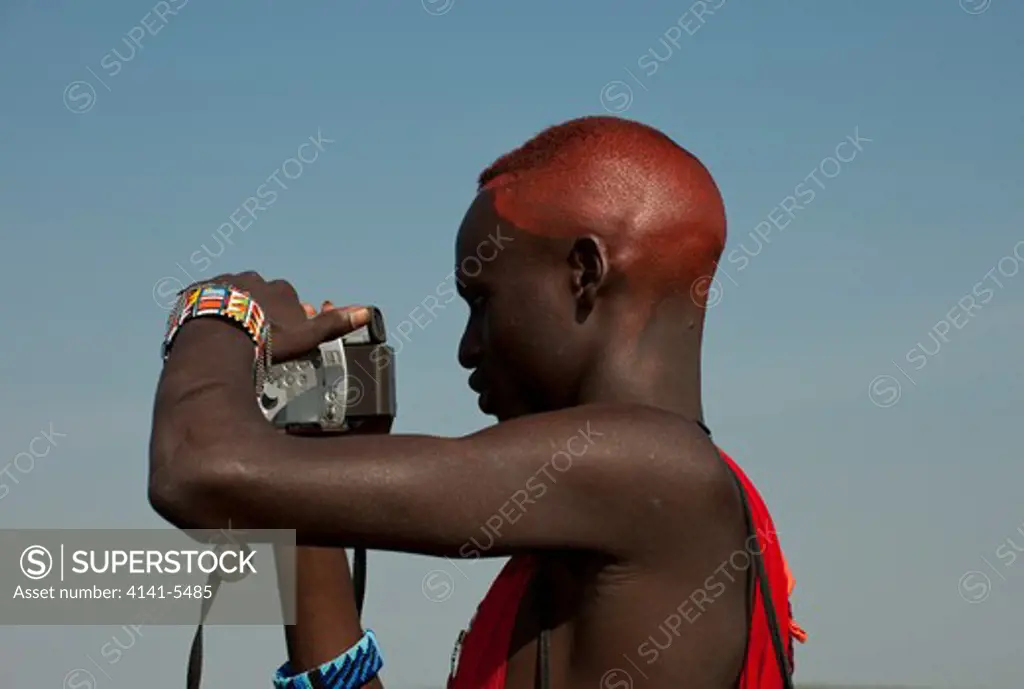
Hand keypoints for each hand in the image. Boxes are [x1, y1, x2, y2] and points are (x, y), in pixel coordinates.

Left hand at [208, 271, 370, 360]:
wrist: (217, 338)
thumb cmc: (264, 338)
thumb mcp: (306, 335)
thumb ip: (334, 324)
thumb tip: (366, 311)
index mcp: (280, 289)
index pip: (289, 301)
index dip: (286, 319)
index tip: (279, 335)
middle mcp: (254, 279)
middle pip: (261, 295)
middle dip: (259, 311)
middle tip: (254, 336)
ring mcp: (226, 282)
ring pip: (234, 294)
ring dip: (233, 308)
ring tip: (229, 332)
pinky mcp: (201, 288)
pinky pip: (206, 297)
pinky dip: (208, 308)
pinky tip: (208, 326)